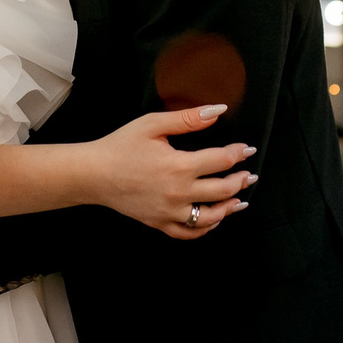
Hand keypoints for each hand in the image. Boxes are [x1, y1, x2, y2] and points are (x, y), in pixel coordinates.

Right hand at [88, 103, 254, 238]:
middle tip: (249, 175)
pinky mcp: (159, 223)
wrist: (94, 174)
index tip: (246, 150)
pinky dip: (205, 228)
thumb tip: (217, 110)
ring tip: (239, 200)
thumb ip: (187, 118)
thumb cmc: (121, 146)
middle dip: (240, 181)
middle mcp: (178, 192)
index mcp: (179, 166)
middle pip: (222, 190)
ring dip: (229, 208)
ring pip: (210, 217)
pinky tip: (214, 219)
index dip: (238, 154)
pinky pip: (189, 232)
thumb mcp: (152, 124)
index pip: (221, 161)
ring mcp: (169, 212)